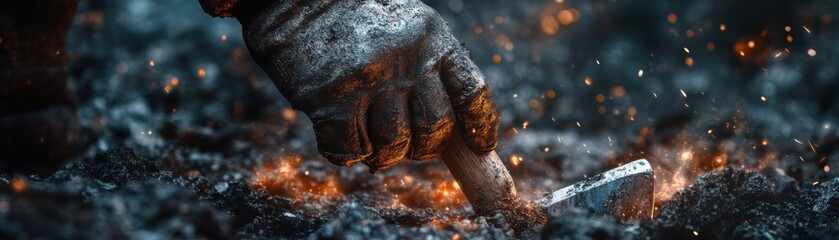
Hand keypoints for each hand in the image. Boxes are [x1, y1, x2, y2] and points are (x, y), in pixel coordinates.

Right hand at [207, 0, 499, 171]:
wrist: (296, 0)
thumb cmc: (355, 20)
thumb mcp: (408, 27)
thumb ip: (432, 67)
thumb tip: (454, 131)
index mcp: (434, 38)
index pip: (472, 93)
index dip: (481, 127)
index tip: (479, 148)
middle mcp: (408, 59)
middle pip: (435, 128)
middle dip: (424, 148)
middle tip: (407, 145)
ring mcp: (370, 80)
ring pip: (394, 145)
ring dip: (383, 154)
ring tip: (369, 139)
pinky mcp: (332, 100)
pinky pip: (352, 150)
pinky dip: (348, 153)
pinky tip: (339, 134)